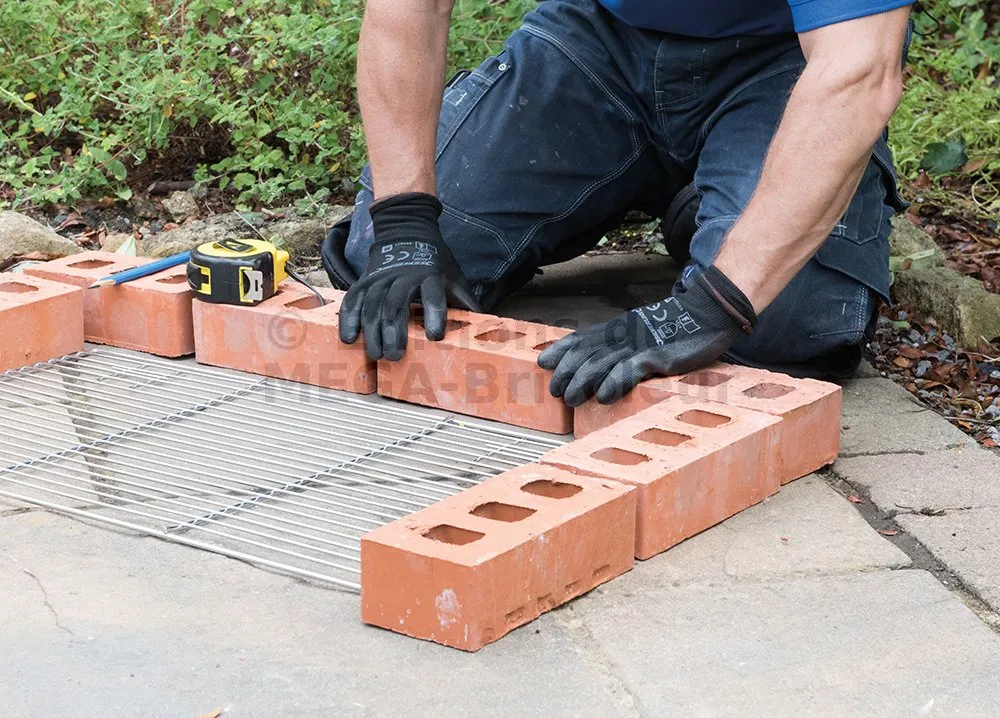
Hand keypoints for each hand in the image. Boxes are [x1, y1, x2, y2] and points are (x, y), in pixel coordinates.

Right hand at [339, 192, 480, 360]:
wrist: (407, 230)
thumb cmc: (435, 263)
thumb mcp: (454, 276)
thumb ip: (465, 300)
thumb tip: (483, 325)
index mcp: (430, 275)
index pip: (433, 293)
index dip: (434, 313)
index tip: (435, 336)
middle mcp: (403, 275)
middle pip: (396, 304)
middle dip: (394, 331)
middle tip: (395, 356)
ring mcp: (381, 277)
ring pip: (372, 304)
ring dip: (372, 331)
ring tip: (376, 355)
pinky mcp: (364, 280)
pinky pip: (353, 300)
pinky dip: (349, 319)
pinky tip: (349, 339)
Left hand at [537, 266, 756, 405]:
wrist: (710, 312)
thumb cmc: (678, 326)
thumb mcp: (644, 330)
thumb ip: (625, 342)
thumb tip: (605, 362)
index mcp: (620, 327)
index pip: (584, 337)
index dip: (562, 349)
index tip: (543, 362)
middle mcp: (625, 334)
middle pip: (587, 352)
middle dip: (566, 372)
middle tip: (554, 391)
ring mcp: (640, 345)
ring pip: (602, 362)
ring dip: (582, 382)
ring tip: (570, 400)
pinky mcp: (658, 357)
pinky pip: (631, 369)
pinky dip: (614, 383)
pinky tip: (603, 397)